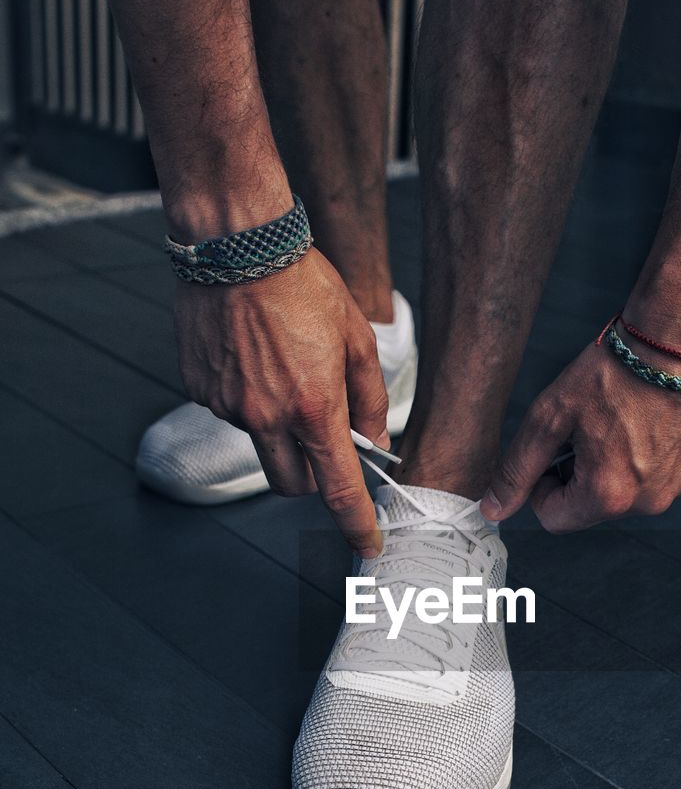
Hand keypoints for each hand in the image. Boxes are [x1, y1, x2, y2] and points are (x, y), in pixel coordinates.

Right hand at [174, 248, 387, 556]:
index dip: (356, 523)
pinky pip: (229, 412)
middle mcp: (266, 416)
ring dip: (276, 429)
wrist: (236, 243)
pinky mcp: (200, 390)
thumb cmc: (303, 283)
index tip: (367, 545)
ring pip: (260, 445)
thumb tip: (372, 441)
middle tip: (322, 443)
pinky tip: (252, 357)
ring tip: (282, 369)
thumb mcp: (356, 337)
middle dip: (311, 477)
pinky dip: (246, 399)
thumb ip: (368, 397)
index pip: (337, 488)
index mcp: (313, 406)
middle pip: (291, 484)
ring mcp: (227, 406)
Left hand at [480, 337, 680, 530]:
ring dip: (621, 466)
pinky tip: (655, 420)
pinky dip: (657, 456)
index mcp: (608, 495)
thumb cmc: (616, 372)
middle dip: (584, 474)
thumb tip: (492, 509)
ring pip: (633, 491)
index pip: (554, 518)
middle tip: (591, 427)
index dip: (543, 485)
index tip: (554, 451)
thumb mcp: (551, 416)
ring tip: (625, 420)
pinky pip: (668, 475)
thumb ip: (519, 468)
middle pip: (595, 505)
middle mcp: (649, 502)